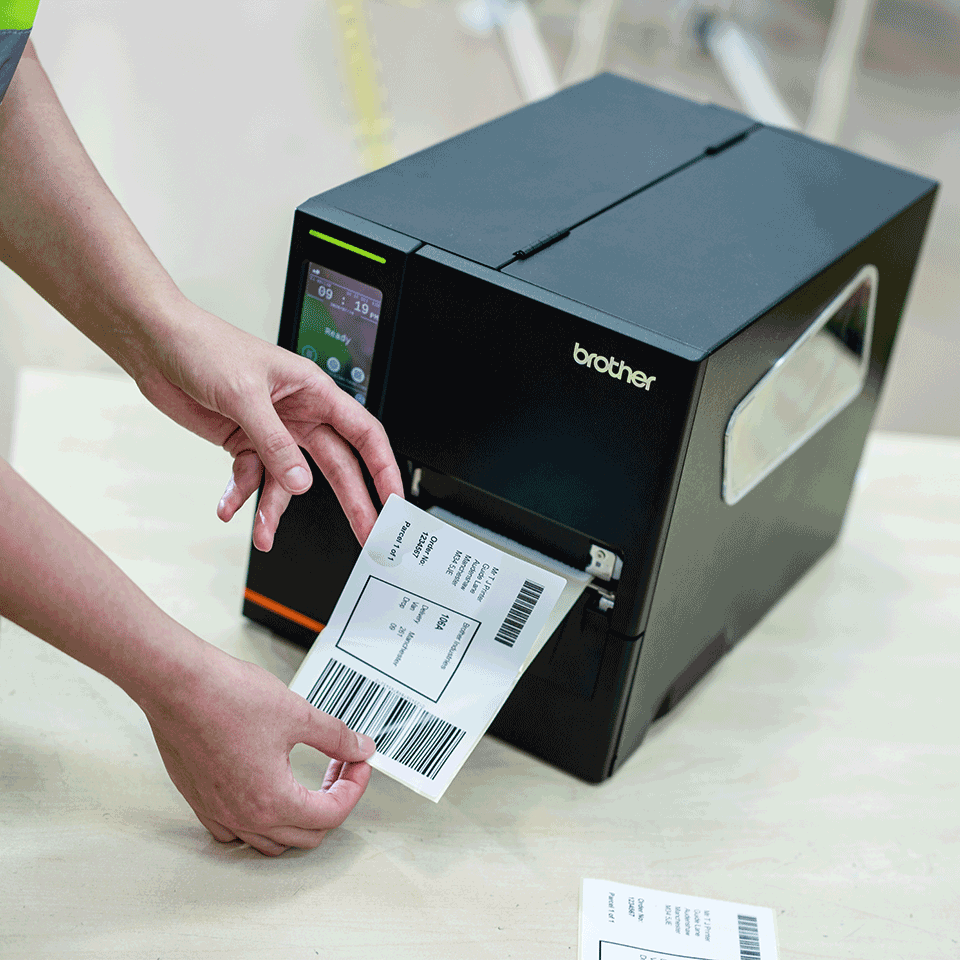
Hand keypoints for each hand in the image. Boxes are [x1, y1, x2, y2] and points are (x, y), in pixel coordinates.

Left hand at [132, 301, 402, 546]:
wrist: (155, 345)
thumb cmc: (204, 346)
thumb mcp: (245, 395)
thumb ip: (275, 443)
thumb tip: (300, 482)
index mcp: (313, 391)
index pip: (363, 434)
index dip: (383, 467)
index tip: (392, 500)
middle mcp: (298, 413)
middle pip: (335, 465)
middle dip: (350, 502)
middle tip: (364, 534)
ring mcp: (271, 432)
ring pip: (288, 480)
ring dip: (275, 508)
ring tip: (264, 533)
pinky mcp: (243, 443)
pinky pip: (252, 478)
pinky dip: (240, 494)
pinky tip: (228, 506)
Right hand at [141, 648, 375, 855]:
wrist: (179, 685)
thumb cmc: (227, 698)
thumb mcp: (298, 714)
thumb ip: (335, 736)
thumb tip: (359, 747)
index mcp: (272, 801)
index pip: (331, 815)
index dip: (354, 787)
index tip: (359, 765)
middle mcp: (243, 816)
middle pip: (305, 835)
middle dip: (331, 801)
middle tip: (340, 768)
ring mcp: (217, 811)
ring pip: (269, 840)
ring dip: (297, 817)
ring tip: (308, 783)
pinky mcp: (199, 799)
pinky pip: (235, 830)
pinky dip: (259, 821)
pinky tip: (267, 790)